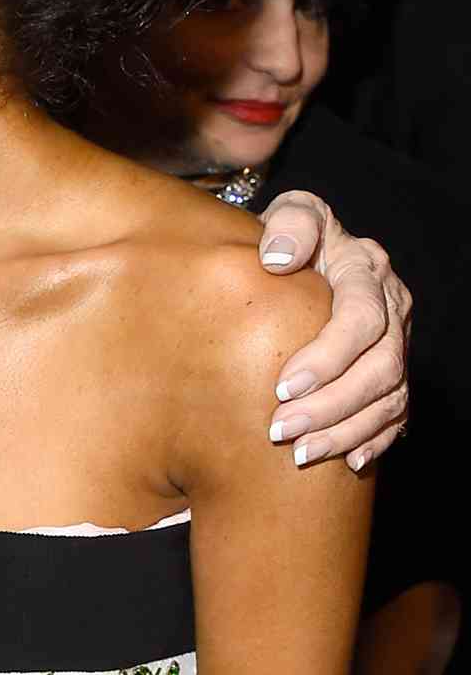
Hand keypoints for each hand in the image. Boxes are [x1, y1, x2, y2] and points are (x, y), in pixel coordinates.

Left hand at [256, 190, 411, 470]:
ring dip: (347, 430)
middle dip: (332, 405)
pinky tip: (348, 461)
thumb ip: (289, 225)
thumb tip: (277, 259)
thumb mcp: (291, 213)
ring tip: (301, 453)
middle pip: (380, 367)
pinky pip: (397, 413)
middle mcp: (393, 308)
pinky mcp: (393, 370)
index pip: (359, 319)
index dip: (327, 358)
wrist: (306, 248)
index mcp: (367, 270)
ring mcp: (398, 343)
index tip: (282, 387)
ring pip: (390, 397)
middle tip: (281, 431)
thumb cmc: (290, 233)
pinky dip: (374, 439)